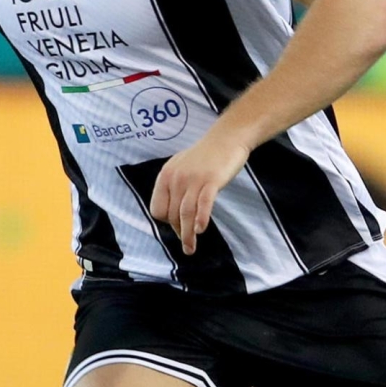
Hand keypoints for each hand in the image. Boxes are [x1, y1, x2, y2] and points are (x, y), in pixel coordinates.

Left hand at [150, 129, 249, 254]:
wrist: (227, 138)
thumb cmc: (206, 156)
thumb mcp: (182, 168)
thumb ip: (175, 187)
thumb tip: (174, 213)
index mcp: (166, 176)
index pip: (158, 208)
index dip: (167, 221)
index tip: (178, 227)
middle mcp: (176, 178)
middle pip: (172, 214)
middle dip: (179, 231)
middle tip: (188, 244)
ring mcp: (193, 179)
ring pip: (186, 213)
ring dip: (187, 235)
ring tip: (191, 249)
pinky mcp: (210, 180)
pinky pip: (203, 203)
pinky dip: (201, 218)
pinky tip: (200, 230)